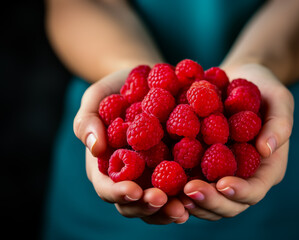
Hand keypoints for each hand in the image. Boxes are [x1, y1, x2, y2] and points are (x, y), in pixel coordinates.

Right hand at [74, 70, 188, 223]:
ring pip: (158, 202)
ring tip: (183, 209)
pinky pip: (180, 186)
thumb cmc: (116, 89)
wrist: (147, 79)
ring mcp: (153, 174)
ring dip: (169, 209)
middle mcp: (130, 176)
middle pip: (134, 203)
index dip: (118, 193)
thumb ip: (87, 120)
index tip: (134, 191)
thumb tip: (95, 148)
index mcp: (106, 165)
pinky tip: (200, 192)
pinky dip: (187, 193)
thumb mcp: (97, 97)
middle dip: (147, 207)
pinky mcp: (175, 166)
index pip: (108, 187)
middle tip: (163, 201)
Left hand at [179, 63, 293, 219]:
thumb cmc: (263, 88)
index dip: (240, 192)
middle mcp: (242, 177)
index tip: (222, 183)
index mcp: (266, 168)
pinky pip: (190, 181)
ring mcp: (220, 173)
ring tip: (172, 192)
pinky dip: (177, 186)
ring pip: (208, 201)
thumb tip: (266, 150)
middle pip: (229, 205)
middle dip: (210, 201)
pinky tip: (161, 180)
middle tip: (188, 190)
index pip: (255, 190)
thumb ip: (279, 123)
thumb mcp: (278, 98)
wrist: (238, 80)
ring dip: (191, 201)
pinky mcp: (201, 165)